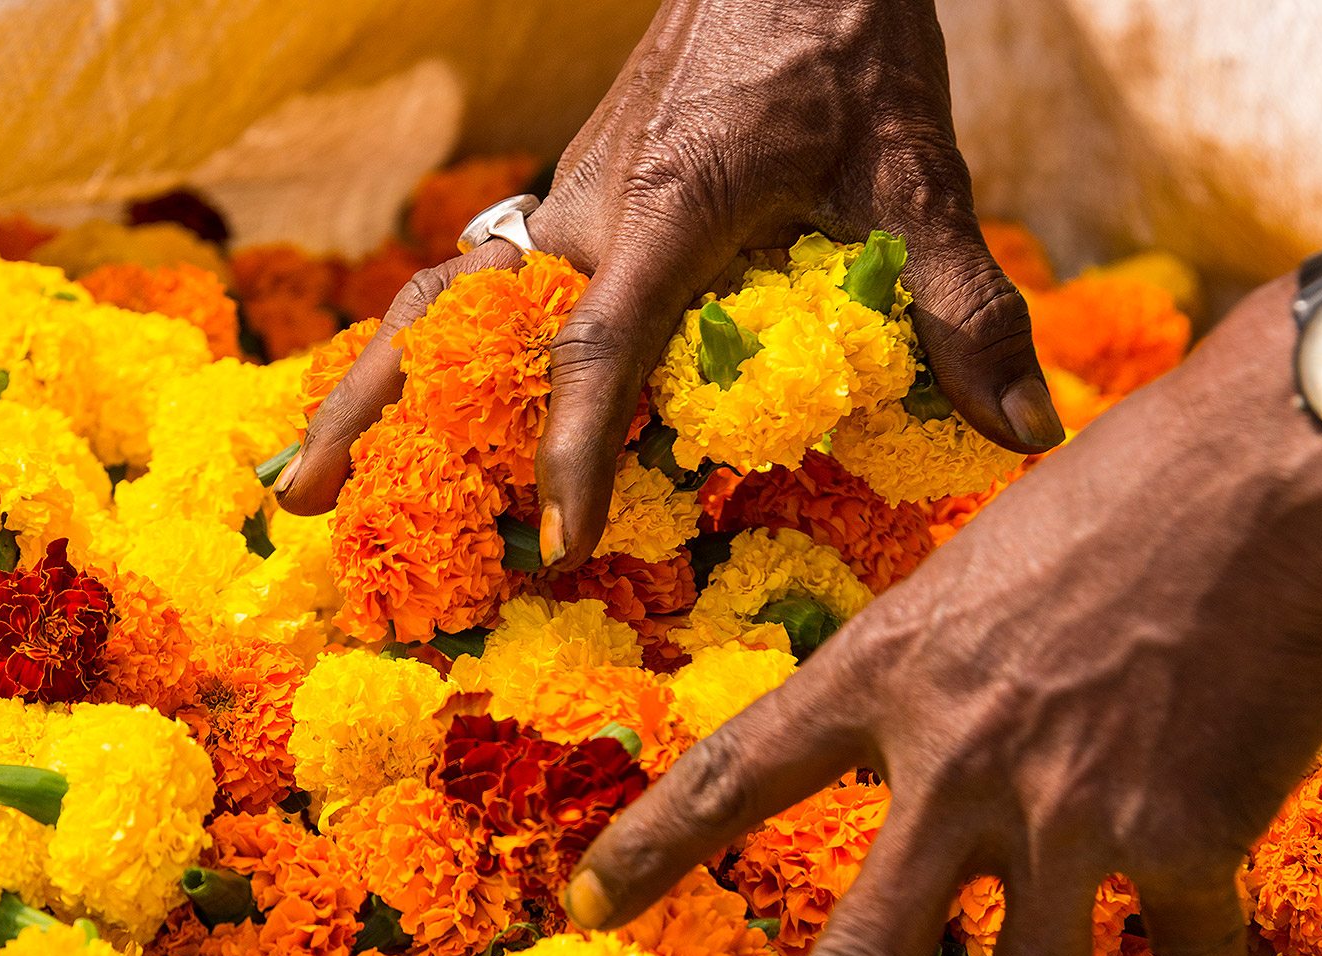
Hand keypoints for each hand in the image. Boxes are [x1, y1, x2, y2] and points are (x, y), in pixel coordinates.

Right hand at [276, 0, 1063, 565]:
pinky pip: (475, 290)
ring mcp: (565, 205)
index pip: (597, 346)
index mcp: (666, 211)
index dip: (572, 447)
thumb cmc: (846, 42)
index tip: (561, 540)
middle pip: (448, 326)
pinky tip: (406, 413)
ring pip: (437, 306)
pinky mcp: (572, 199)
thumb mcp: (916, 170)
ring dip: (364, 391)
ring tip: (300, 479)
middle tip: (295, 508)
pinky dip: (425, 361)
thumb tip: (1026, 433)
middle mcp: (587, 214)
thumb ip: (961, 300)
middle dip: (367, 418)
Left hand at [562, 187, 1321, 955]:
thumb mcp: (973, 573)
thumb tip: (946, 783)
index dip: (651, 845)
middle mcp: (955, 764)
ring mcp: (1069, 811)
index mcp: (884, 678)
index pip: (734, 776)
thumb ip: (938, 688)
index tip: (582, 907)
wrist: (1263, 472)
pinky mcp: (1189, 831)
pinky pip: (1185, 943)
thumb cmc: (1115, 494)